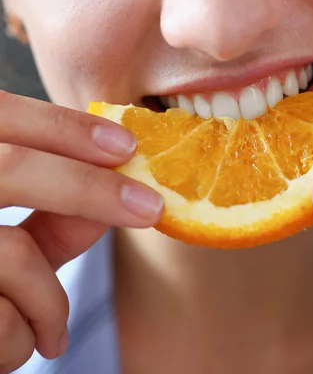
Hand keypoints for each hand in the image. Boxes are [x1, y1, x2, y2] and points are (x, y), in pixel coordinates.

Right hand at [0, 91, 163, 372]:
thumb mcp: (8, 241)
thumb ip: (54, 212)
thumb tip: (119, 179)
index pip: (3, 114)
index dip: (63, 126)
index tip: (127, 145)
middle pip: (14, 167)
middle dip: (90, 188)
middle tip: (150, 206)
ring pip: (16, 253)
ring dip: (49, 301)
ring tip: (52, 331)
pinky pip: (2, 317)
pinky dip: (25, 339)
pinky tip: (18, 346)